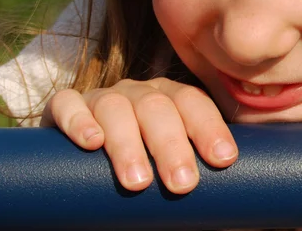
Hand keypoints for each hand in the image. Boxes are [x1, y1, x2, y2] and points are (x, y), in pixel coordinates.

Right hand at [41, 78, 237, 193]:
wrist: (87, 166)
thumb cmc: (146, 167)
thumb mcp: (172, 166)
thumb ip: (194, 171)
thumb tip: (234, 208)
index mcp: (170, 99)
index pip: (194, 103)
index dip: (210, 128)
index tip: (224, 159)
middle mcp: (138, 93)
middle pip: (158, 107)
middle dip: (172, 145)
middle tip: (183, 183)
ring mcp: (102, 97)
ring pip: (115, 107)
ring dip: (128, 143)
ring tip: (138, 182)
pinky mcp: (67, 106)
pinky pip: (68, 103)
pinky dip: (79, 121)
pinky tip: (91, 143)